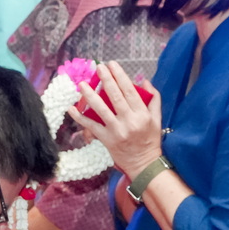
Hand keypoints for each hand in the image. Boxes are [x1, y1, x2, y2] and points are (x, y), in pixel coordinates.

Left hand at [66, 62, 162, 177]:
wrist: (144, 164)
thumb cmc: (150, 140)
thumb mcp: (157, 119)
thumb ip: (154, 99)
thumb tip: (144, 81)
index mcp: (142, 114)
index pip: (130, 91)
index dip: (120, 76)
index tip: (112, 65)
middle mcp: (129, 121)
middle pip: (116, 96)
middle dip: (106, 80)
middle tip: (99, 67)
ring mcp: (117, 130)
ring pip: (101, 109)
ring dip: (90, 96)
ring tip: (82, 84)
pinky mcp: (107, 139)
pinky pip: (92, 126)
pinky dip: (80, 117)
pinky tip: (72, 109)